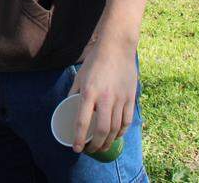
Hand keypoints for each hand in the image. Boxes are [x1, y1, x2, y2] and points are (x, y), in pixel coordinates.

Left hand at [68, 37, 137, 153]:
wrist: (116, 48)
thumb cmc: (95, 61)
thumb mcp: (80, 76)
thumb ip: (74, 92)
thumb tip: (68, 106)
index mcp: (89, 92)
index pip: (83, 121)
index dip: (79, 138)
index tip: (76, 148)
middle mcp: (105, 98)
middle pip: (102, 130)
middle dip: (96, 145)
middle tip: (90, 150)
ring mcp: (120, 99)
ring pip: (116, 128)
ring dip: (109, 141)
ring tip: (102, 147)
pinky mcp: (130, 98)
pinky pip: (127, 121)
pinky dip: (122, 132)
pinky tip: (116, 136)